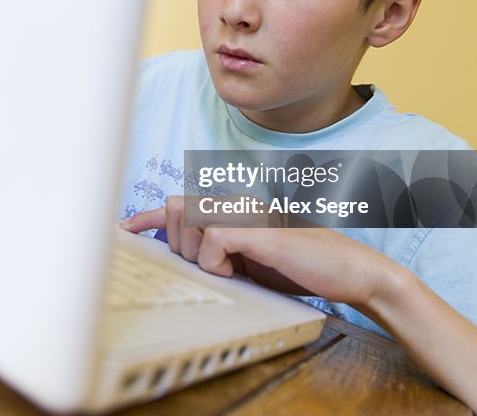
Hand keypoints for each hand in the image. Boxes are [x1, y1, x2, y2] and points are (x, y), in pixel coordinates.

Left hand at [120, 195, 402, 312]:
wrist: (350, 273)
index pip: (179, 204)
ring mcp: (245, 211)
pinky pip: (211, 241)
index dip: (149, 217)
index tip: (125, 228)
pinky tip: (238, 271)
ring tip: (229, 270)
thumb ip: (219, 252)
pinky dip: (216, 262)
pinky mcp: (255, 227)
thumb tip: (183, 257)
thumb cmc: (301, 269)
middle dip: (179, 244)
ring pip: (187, 221)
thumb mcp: (250, 261)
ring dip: (196, 254)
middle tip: (213, 267)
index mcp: (232, 208)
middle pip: (175, 209)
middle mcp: (235, 202)